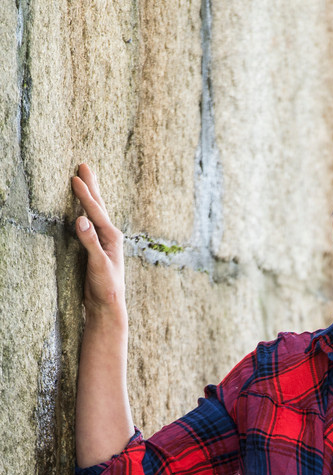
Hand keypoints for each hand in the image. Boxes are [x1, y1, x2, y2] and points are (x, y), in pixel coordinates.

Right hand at [71, 163, 125, 320]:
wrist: (108, 305)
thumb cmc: (106, 287)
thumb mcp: (98, 264)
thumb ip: (90, 242)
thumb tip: (81, 220)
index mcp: (112, 237)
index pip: (95, 211)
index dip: (84, 195)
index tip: (74, 178)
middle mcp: (110, 236)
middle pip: (98, 205)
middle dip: (91, 186)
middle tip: (83, 165)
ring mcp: (103, 242)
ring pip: (95, 212)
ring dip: (89, 195)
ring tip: (85, 180)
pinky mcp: (96, 248)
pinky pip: (90, 223)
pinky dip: (86, 211)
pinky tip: (82, 209)